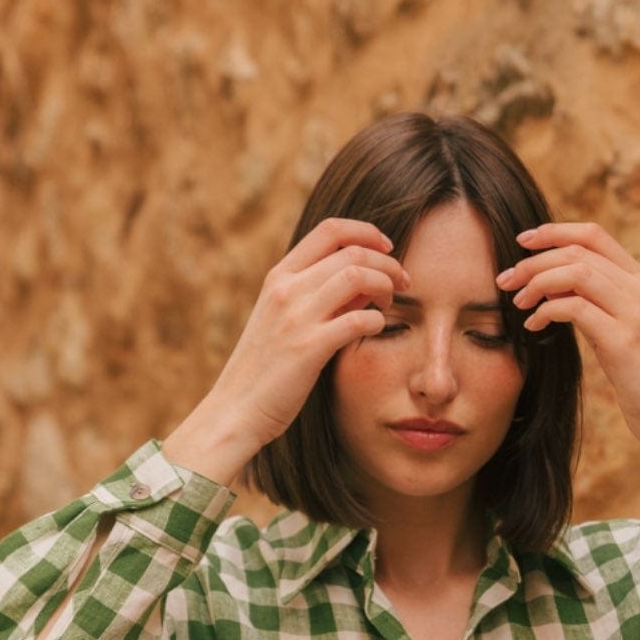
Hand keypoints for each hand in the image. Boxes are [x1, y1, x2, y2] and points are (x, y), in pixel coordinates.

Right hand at [205, 217, 410, 452]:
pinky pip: (358, 319)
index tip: (386, 249)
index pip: (330, 230)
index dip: (367, 232)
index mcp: (279, 277)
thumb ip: (320, 296)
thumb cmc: (265, 369)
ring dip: (386, 285)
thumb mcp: (283, 319)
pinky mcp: (309, 348)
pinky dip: (376, 320)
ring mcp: (296, 317)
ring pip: (357, 276)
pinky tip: (376, 329)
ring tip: (391, 302)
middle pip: (352, 252)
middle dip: (388, 262)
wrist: (235, 409)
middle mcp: (286, 289)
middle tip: (403, 282)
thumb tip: (366, 281)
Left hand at [495, 221, 639, 454]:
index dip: (554, 231)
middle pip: (578, 251)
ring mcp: (635, 312)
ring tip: (518, 302)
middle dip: (534, 260)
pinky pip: (574, 308)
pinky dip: (546, 311)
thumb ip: (597, 302)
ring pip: (575, 273)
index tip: (523, 241)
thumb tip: (551, 284)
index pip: (594, 235)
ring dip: (537, 282)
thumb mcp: (620, 328)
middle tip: (506, 280)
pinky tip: (534, 326)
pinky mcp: (622, 340)